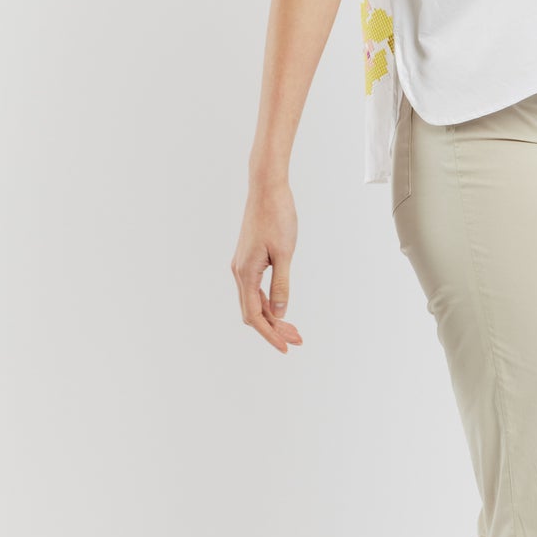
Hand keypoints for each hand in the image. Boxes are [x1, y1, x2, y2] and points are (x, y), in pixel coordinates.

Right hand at [232, 180, 304, 351]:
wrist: (267, 189)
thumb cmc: (277, 216)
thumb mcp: (285, 253)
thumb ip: (281, 285)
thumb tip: (279, 312)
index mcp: (246, 273)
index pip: (255, 316)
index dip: (270, 335)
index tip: (286, 348)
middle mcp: (239, 272)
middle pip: (253, 312)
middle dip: (274, 329)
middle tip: (297, 340)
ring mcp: (242, 265)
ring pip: (254, 301)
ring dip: (272, 316)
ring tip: (293, 328)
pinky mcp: (248, 258)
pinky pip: (255, 288)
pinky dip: (268, 302)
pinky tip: (281, 307)